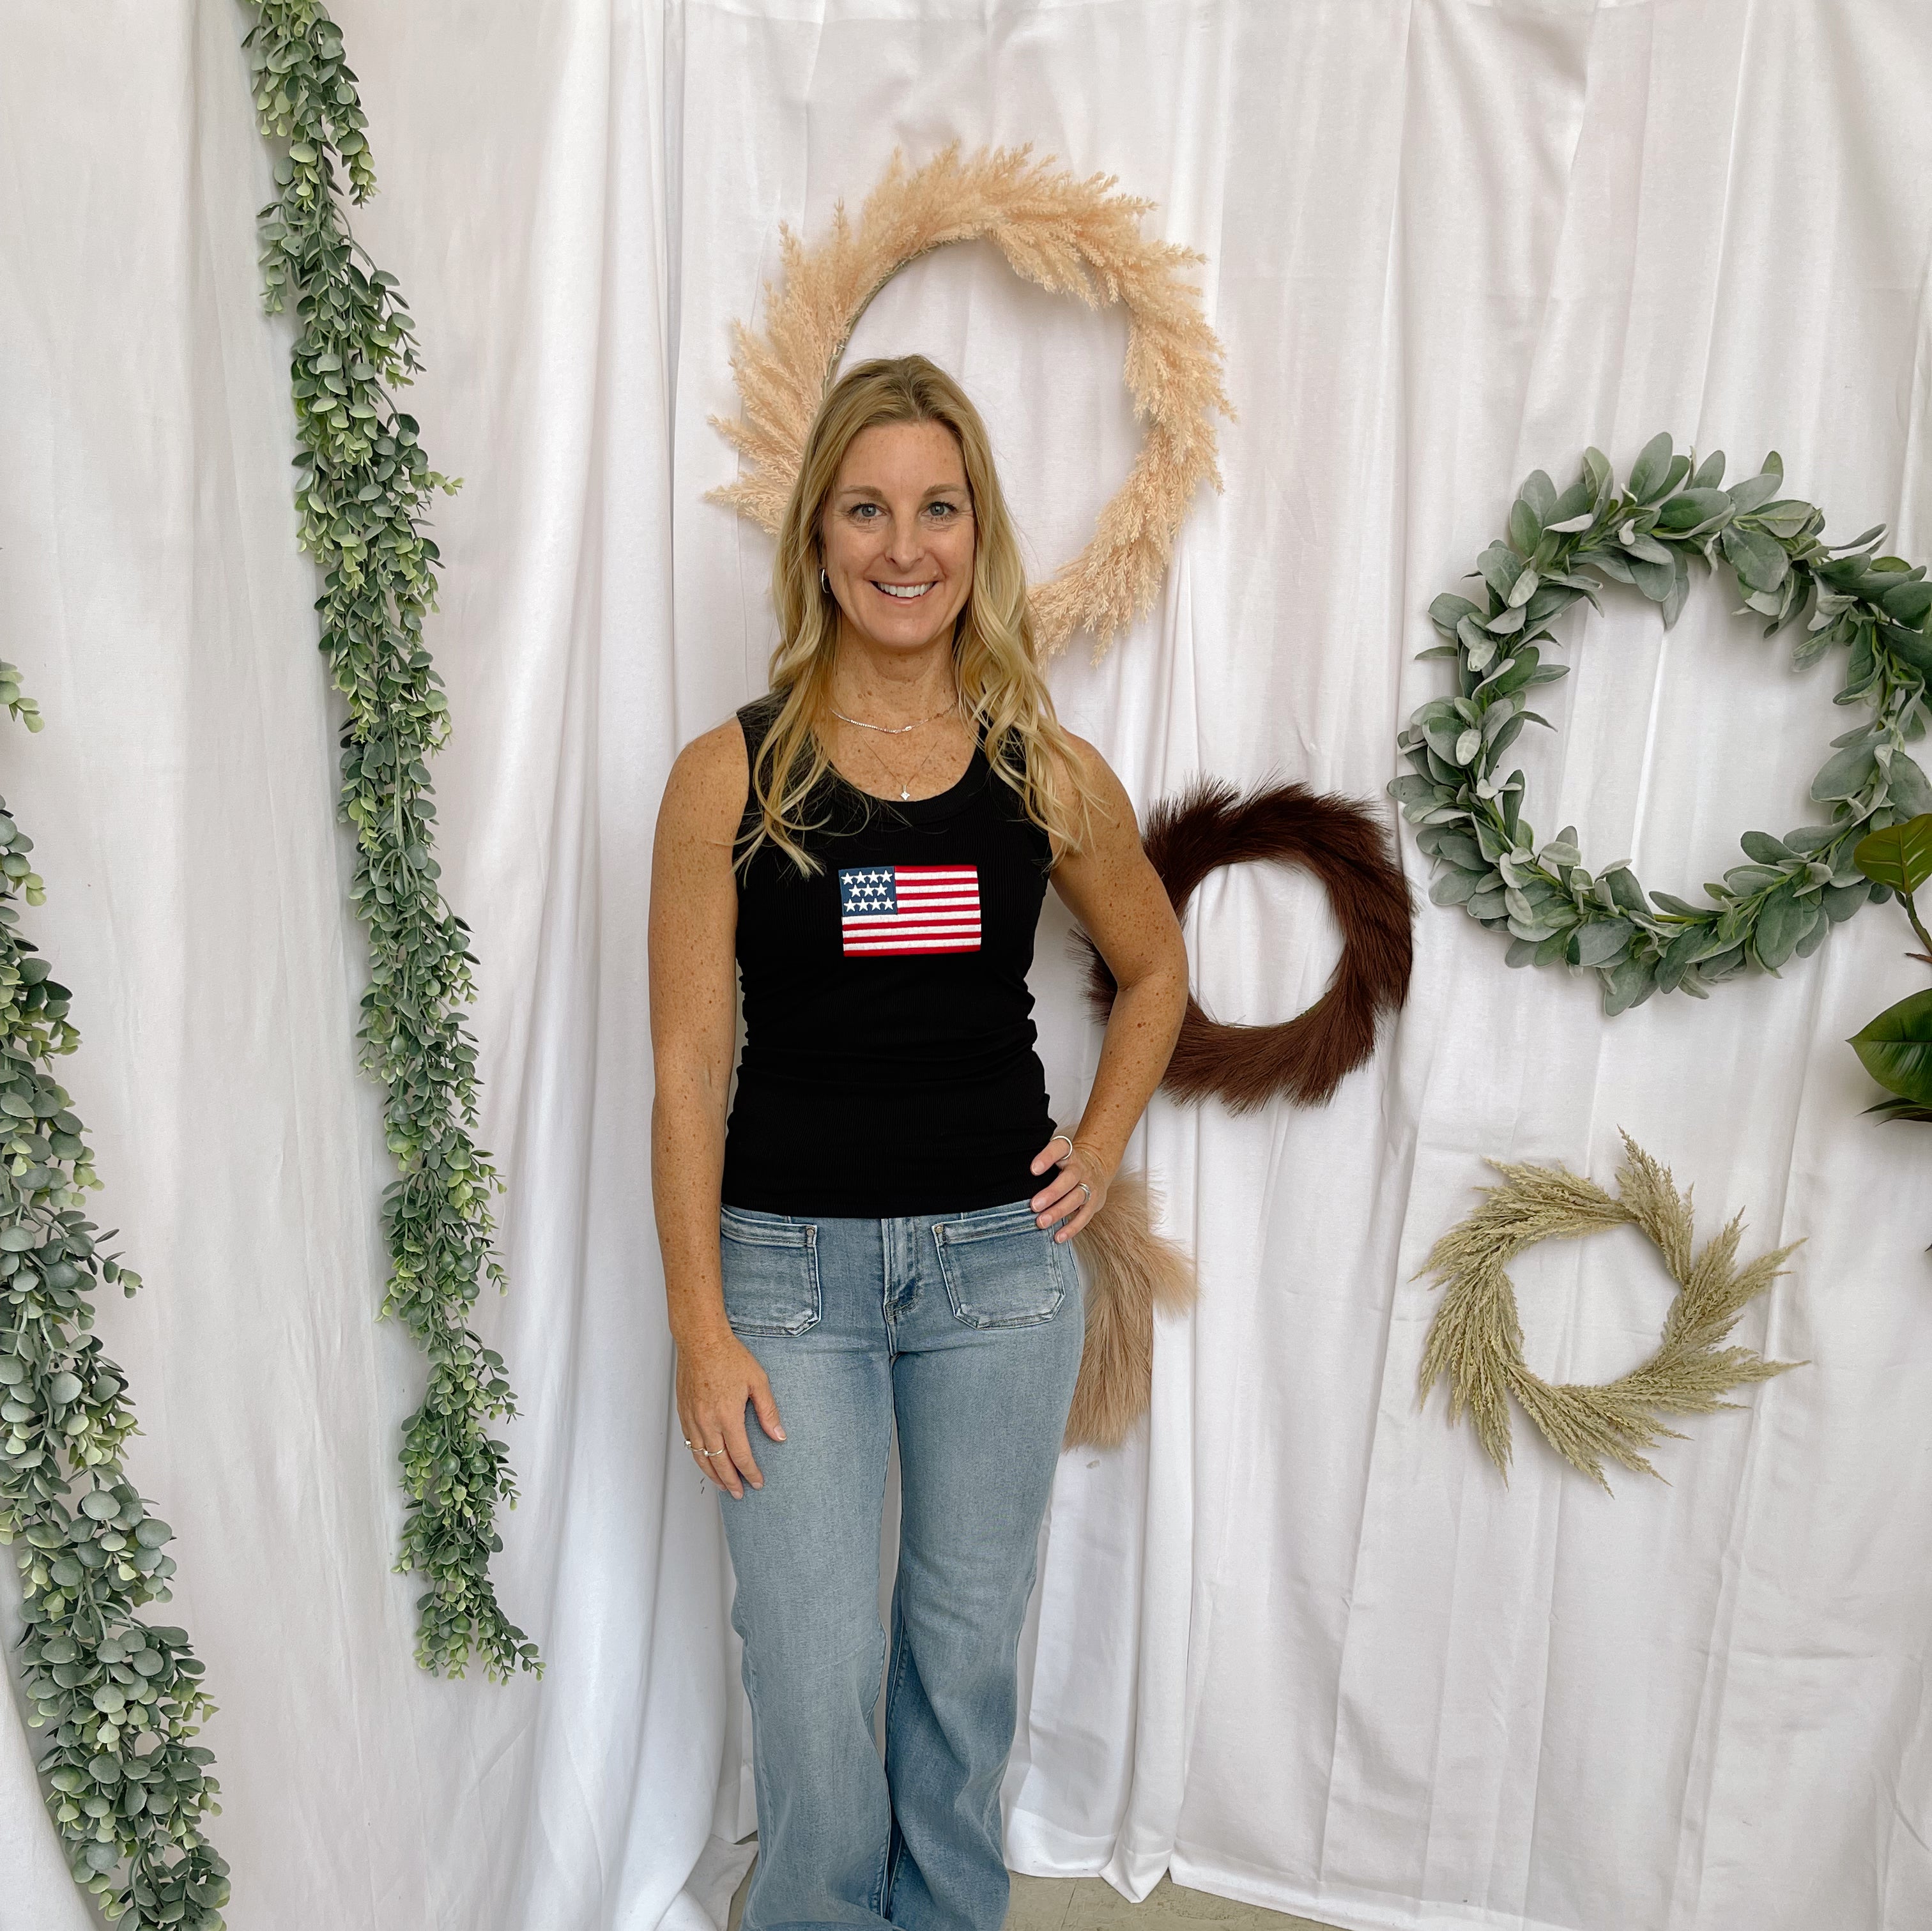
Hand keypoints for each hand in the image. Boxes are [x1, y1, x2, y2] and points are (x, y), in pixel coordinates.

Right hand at [675, 1323, 784, 1497]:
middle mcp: (707, 1422)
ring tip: (723, 1485)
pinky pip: (689, 1444)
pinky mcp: (683, 1413)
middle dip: (731, 1481)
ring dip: (713, 1475)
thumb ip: (768, 1411)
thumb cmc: (730, 1357)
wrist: (700, 1341)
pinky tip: (706, 1462)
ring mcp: (692, 1419)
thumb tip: (779, 1436)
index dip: (750, 1472)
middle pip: (719, 1462)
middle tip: (740, 1494)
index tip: (758, 1482)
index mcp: (728, 1416)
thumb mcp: (758, 1381)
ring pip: (701, 1457)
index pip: (741, 1455)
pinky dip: (699, 1458)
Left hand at [1028, 1129, 1112, 1243]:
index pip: (1060, 1148)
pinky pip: (1084, 1216)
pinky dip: (1071, 1228)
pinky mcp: (1095, 1202)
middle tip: (1034, 1205)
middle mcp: (1080, 1168)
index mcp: (1069, 1153)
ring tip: (1041, 1222)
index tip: (1033, 1169)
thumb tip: (1013, 1178)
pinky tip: (1058, 1236)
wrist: (1098, 1166)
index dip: (1048, 1157)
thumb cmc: (1067, 1164)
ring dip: (1058, 1212)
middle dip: (1052, 1193)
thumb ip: (1041, 1163)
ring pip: (1076, 1198)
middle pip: (1069, 1178)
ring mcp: (1089, 1185)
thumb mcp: (1058, 1155)